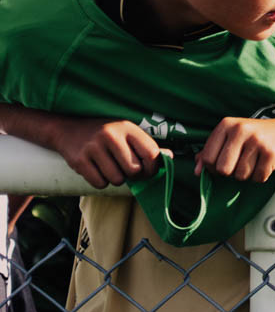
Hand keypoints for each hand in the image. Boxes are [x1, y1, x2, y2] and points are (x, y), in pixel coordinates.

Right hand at [50, 118, 165, 187]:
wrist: (67, 129)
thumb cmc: (104, 134)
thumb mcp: (126, 133)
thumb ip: (146, 146)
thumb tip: (170, 157)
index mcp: (127, 128)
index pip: (151, 154)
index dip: (153, 168)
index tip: (147, 171)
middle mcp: (111, 136)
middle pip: (134, 170)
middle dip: (132, 175)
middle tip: (124, 169)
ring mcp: (93, 147)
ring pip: (117, 179)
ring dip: (115, 179)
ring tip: (109, 168)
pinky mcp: (79, 160)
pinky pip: (100, 183)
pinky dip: (101, 182)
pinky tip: (97, 170)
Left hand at [197, 114, 274, 182]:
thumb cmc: (261, 136)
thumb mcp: (234, 137)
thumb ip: (213, 151)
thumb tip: (197, 170)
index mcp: (227, 125)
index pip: (208, 158)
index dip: (215, 167)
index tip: (227, 162)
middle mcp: (241, 130)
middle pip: (223, 169)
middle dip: (233, 172)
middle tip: (244, 163)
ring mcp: (257, 141)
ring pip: (241, 175)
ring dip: (249, 174)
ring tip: (258, 161)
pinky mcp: (271, 153)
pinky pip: (258, 177)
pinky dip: (262, 176)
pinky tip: (268, 164)